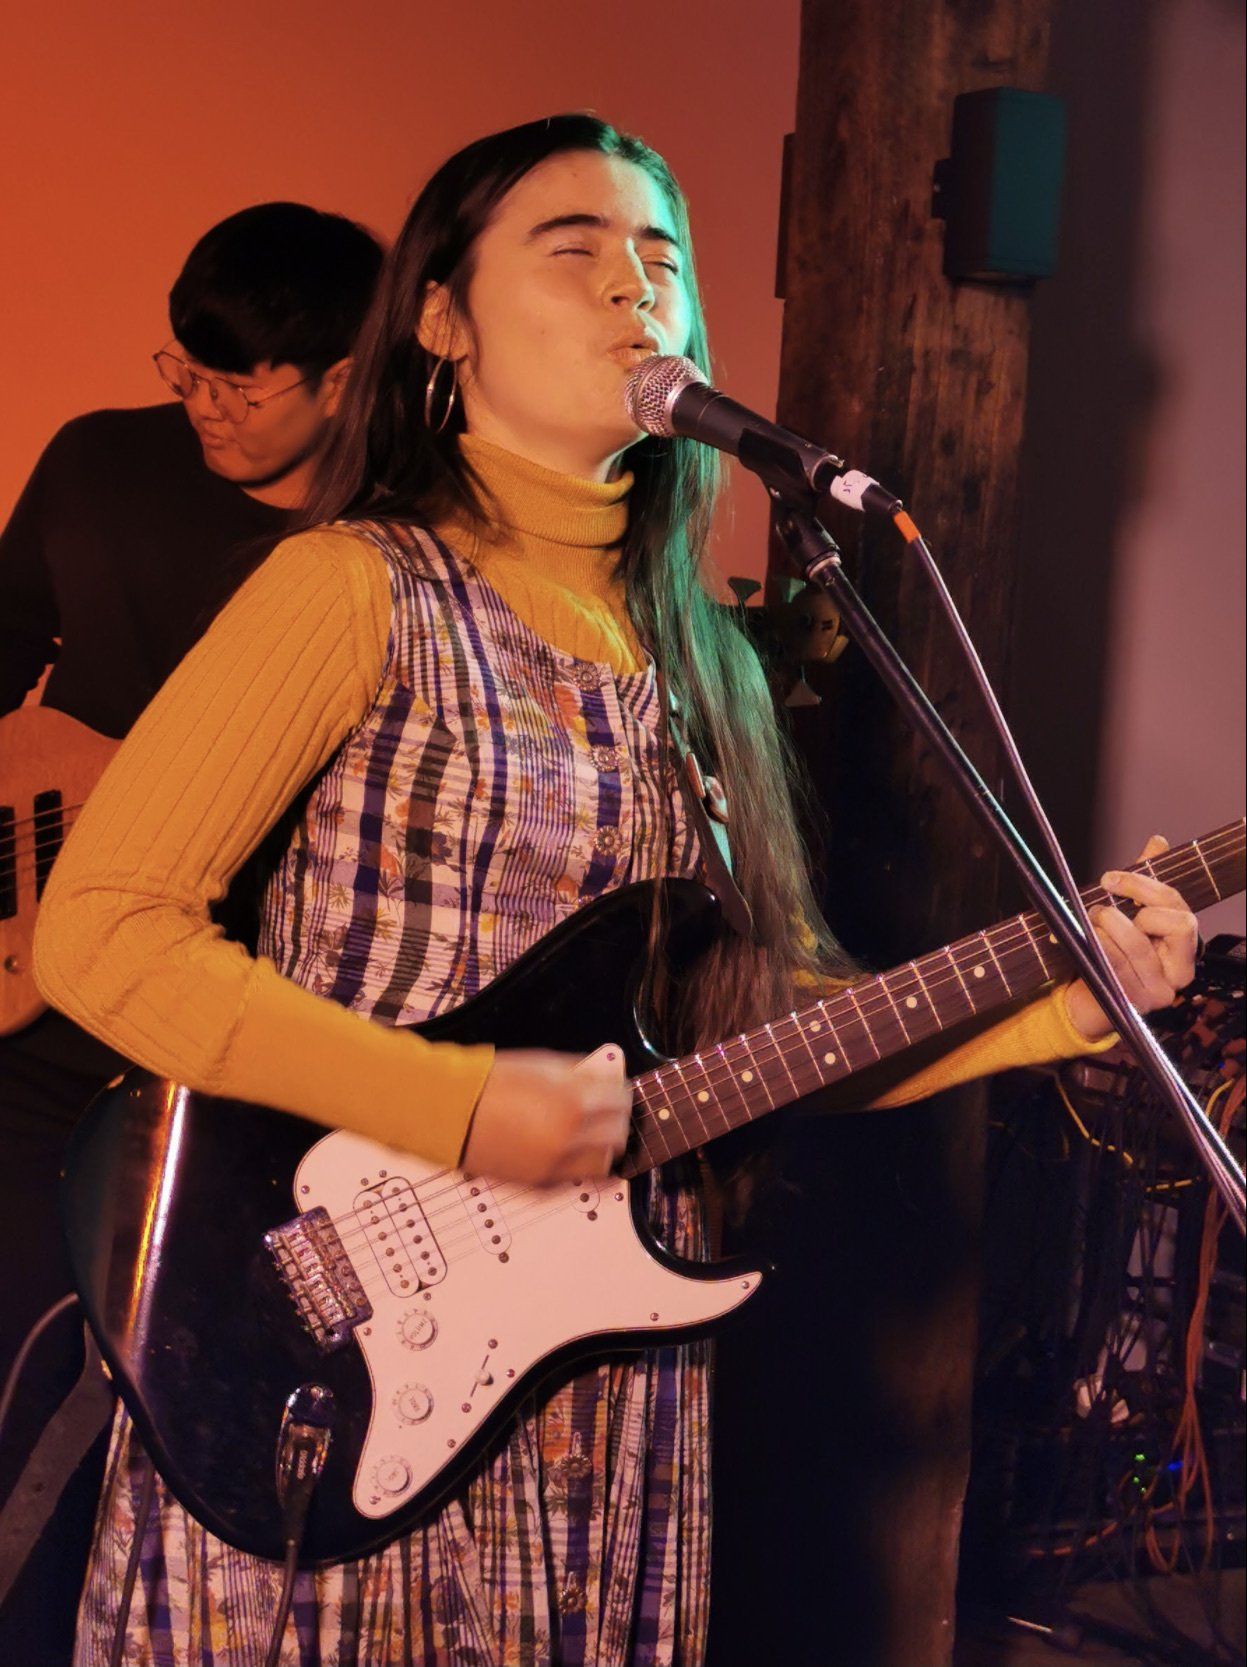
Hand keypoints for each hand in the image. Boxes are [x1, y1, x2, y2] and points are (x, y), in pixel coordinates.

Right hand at [462, 1047, 633, 1185]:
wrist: (450, 1112)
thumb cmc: (491, 1081)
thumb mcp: (542, 1064)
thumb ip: (579, 1072)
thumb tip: (604, 1076)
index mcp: (573, 1103)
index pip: (620, 1101)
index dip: (621, 1093)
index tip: (616, 1089)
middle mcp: (569, 1139)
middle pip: (618, 1135)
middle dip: (617, 1120)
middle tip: (609, 1110)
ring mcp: (554, 1165)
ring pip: (602, 1163)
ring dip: (603, 1146)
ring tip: (590, 1131)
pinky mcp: (538, 1182)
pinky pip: (574, 1175)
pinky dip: (577, 1161)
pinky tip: (565, 1145)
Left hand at [1064, 835, 1199, 1042]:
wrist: (1086, 999)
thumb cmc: (1110, 954)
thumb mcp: (1125, 915)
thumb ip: (1142, 883)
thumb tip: (1158, 842)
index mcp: (1183, 944)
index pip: (1177, 905)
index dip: (1143, 886)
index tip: (1109, 878)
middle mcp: (1180, 969)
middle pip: (1176, 924)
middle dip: (1135, 908)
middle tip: (1100, 908)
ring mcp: (1162, 991)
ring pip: (1142, 947)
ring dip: (1109, 928)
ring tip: (1090, 923)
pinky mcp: (1138, 1005)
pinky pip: (1122, 971)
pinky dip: (1102, 950)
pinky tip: (1088, 940)